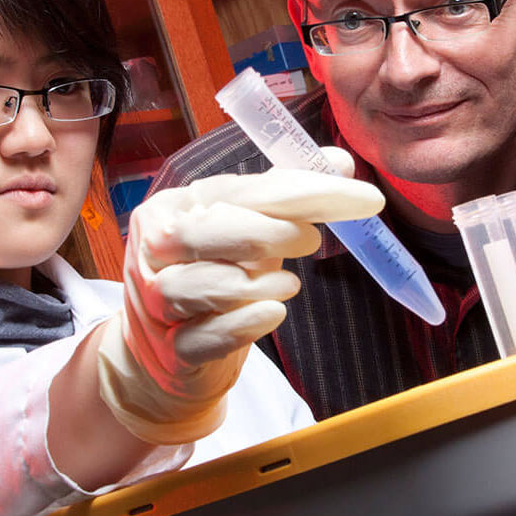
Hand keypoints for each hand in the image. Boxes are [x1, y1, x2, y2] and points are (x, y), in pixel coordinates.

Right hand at [97, 154, 383, 443]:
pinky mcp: (168, 351)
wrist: (173, 348)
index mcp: (174, 207)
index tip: (362, 197)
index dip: (301, 191)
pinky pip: (197, 338)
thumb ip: (287, 196)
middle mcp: (154, 251)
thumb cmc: (215, 274)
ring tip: (291, 284)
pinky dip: (238, 326)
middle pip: (199, 233)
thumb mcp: (247, 228)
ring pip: (190, 287)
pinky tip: (273, 315)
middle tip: (313, 240)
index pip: (238, 191)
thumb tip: (339, 164)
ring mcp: (154, 303)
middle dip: (263, 233)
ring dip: (248, 284)